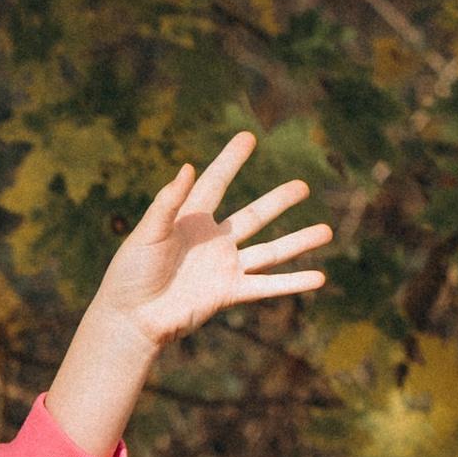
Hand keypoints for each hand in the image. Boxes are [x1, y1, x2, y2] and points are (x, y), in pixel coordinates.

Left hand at [95, 132, 333, 347]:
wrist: (130, 319)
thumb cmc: (130, 275)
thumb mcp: (147, 234)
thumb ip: (167, 203)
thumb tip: (187, 167)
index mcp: (190, 221)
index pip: (215, 184)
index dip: (230, 161)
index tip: (248, 137)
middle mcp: (212, 242)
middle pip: (253, 216)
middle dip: (279, 201)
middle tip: (304, 185)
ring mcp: (223, 268)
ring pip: (269, 251)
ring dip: (298, 242)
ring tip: (327, 231)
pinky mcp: (228, 293)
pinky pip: (266, 286)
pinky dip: (292, 283)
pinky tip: (319, 277)